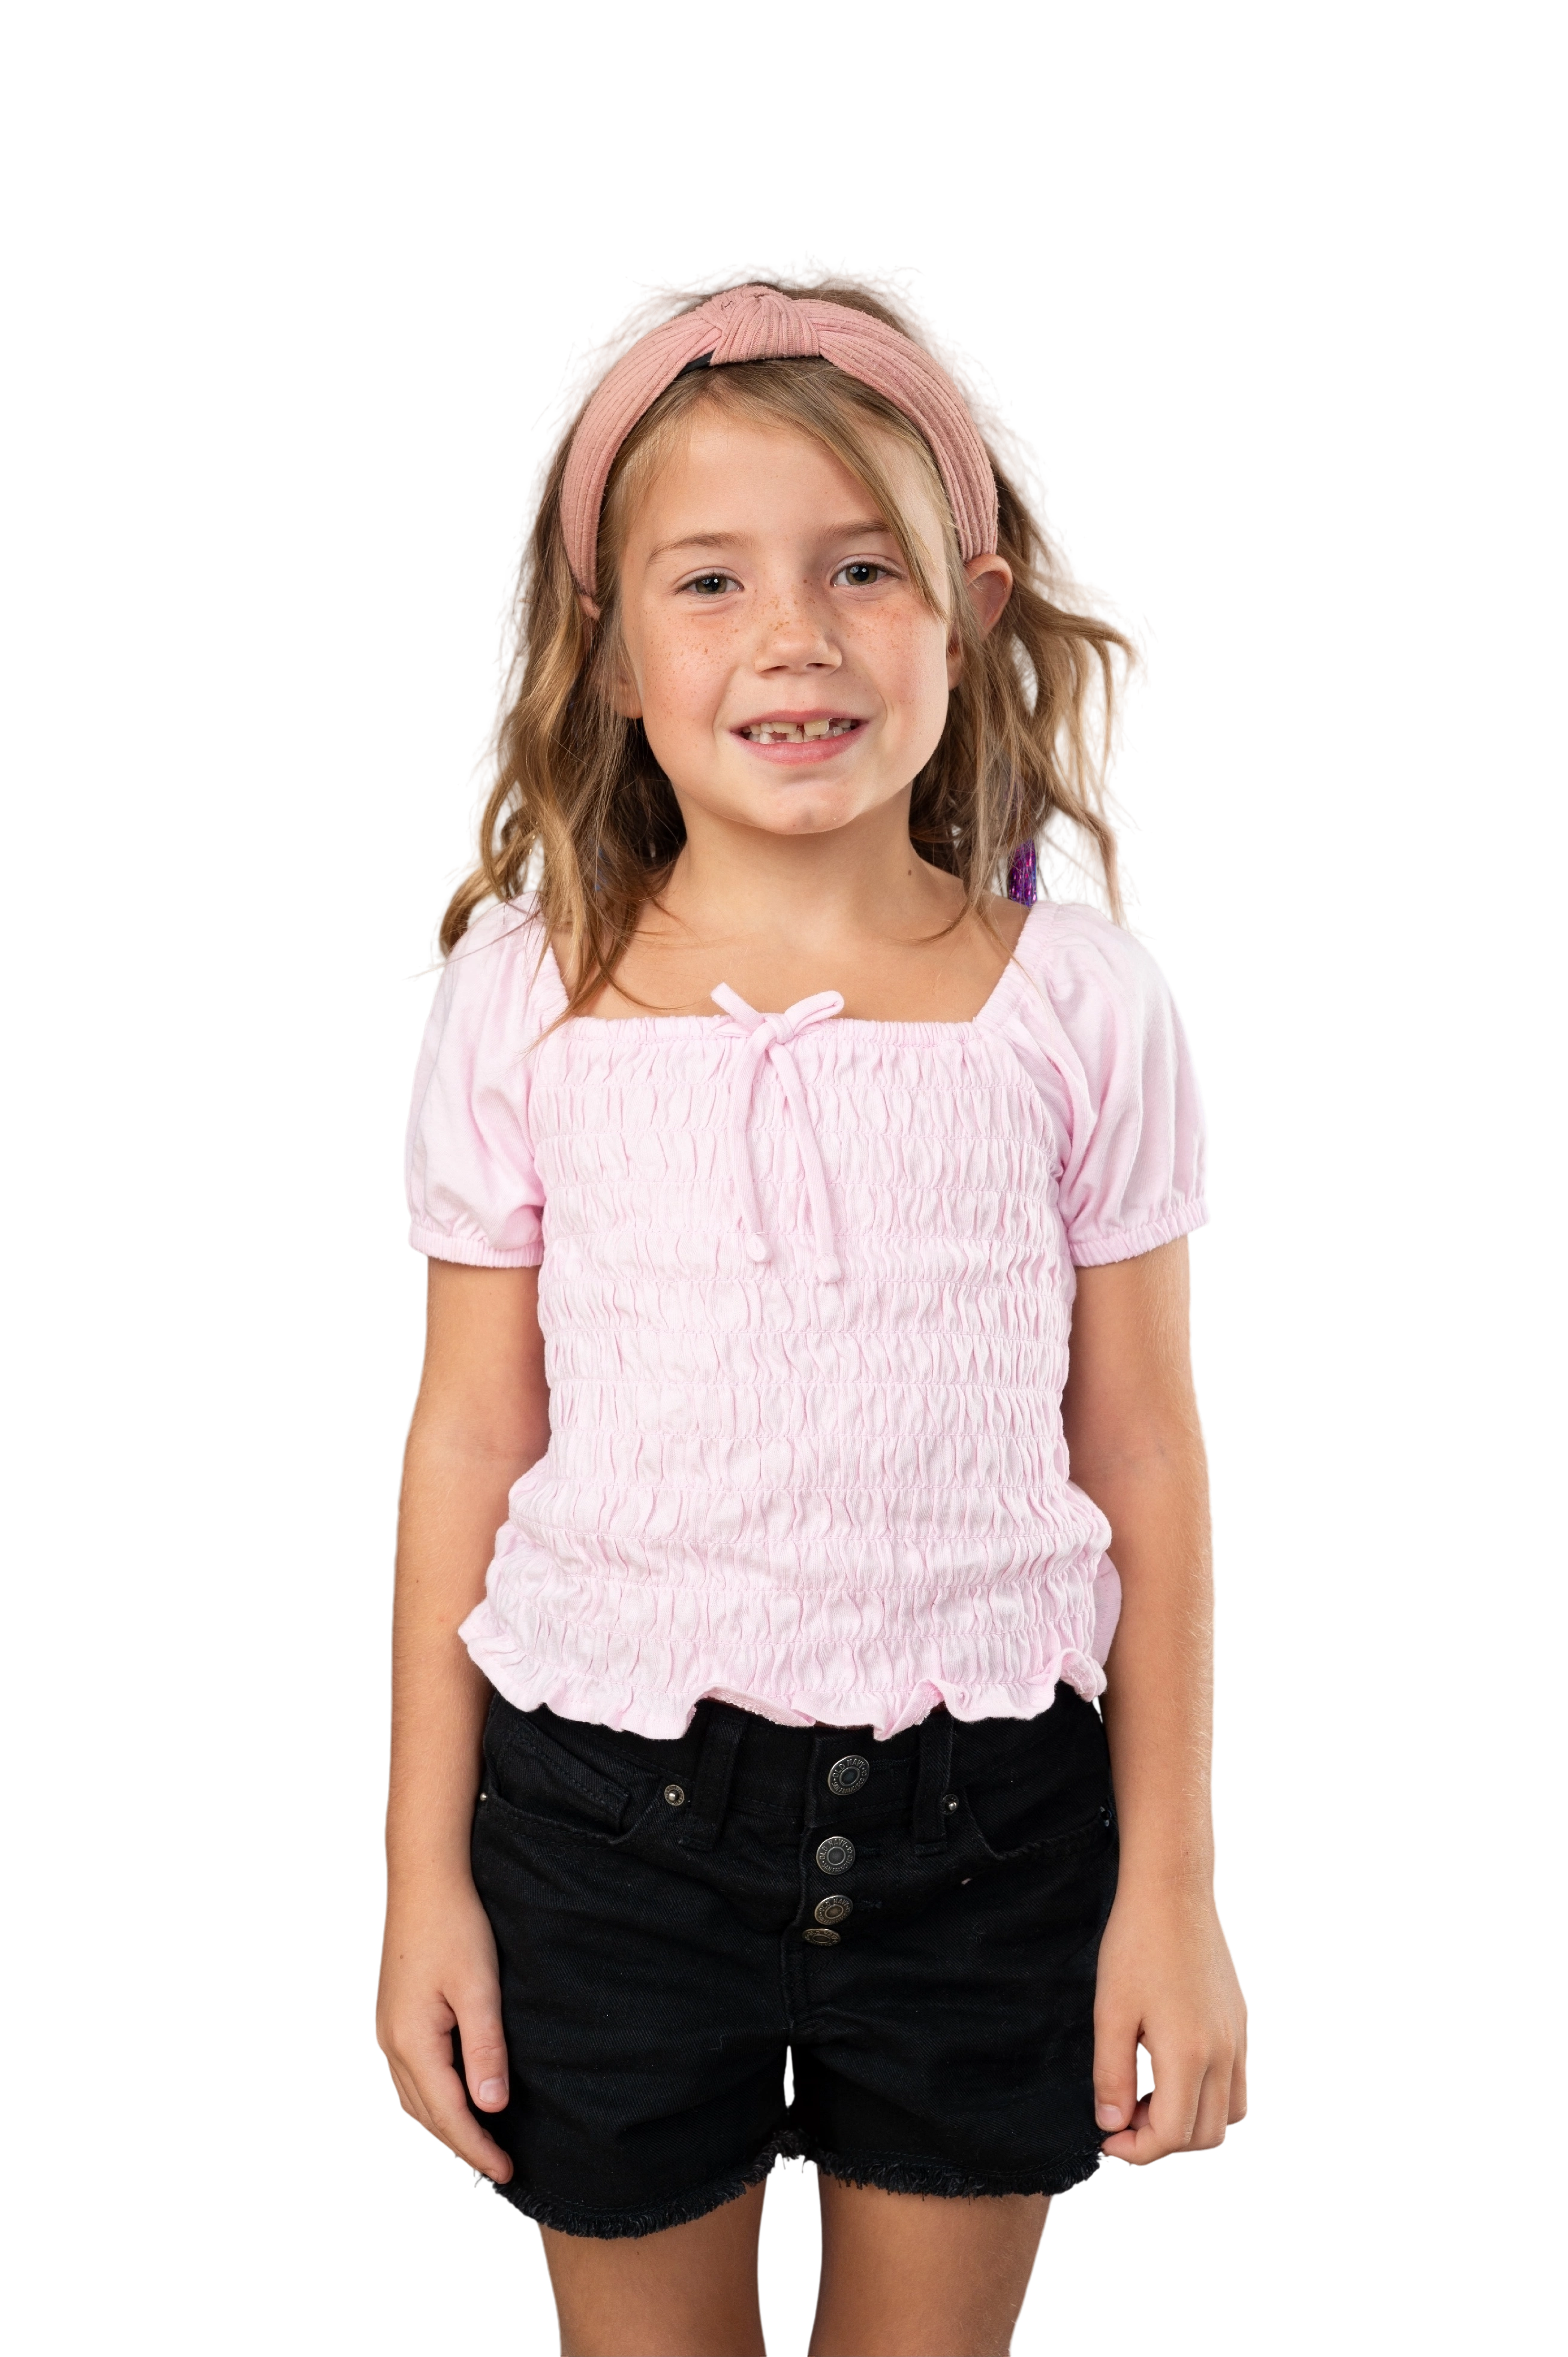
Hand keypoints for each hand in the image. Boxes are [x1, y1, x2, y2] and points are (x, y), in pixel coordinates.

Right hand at [375, 1872, 513, 2180]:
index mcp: (413, 2041)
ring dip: (444, 2126)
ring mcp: (386, 2032)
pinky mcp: (392, 2019)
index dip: (478, 2147)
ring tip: (478, 2145)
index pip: (448, 2113)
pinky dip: (431, 2100)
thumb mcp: (479, 1987)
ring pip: (414, 2099)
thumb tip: (491, 2108)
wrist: (424, 1882)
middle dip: (462, 2144)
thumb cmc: (455, 1927)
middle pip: (427, 2114)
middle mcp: (391, 2044)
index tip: (506, 2172)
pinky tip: (450, 2100)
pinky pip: (409, 2077)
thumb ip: (485, 2049)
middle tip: (498, 2168)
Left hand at [1092, 1882, 1247, 2164]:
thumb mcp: (1111, 2011)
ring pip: (1228, 2117)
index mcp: (1189, 2054)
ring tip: (1149, 2095)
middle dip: (1161, 2140)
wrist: (1173, 1894)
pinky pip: (1239, 2087)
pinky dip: (1211, 2100)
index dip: (1135, 2150)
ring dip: (1191, 2123)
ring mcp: (1240, 2041)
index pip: (1172, 2135)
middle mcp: (1224, 2055)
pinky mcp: (1242, 2026)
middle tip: (1123, 2115)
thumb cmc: (1136, 1946)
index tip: (1106, 2138)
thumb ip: (1111, 2075)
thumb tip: (1111, 2126)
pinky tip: (1175, 2074)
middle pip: (1204, 2136)